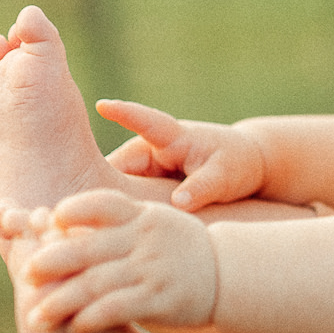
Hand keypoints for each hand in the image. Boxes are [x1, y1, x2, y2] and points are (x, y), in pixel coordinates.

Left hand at [14, 189, 218, 330]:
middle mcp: (145, 238)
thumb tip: (53, 223)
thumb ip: (112, 223)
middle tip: (26, 275)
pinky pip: (119, 308)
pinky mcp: (160, 298)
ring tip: (36, 316)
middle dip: (51, 261)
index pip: (101, 204)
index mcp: (141, 215)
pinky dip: (92, 318)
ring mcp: (153, 268)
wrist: (230, 273)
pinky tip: (74, 327)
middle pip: (88, 247)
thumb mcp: (152, 223)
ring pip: (96, 283)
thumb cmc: (178, 248)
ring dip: (61, 301)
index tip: (46, 221)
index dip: (71, 210)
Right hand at [100, 101, 268, 211]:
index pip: (146, 122)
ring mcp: (148, 168)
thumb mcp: (224, 175)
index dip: (124, 114)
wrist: (244, 167)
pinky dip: (123, 207)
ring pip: (119, 184)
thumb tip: (178, 204)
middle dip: (102, 182)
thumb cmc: (236, 164)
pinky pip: (128, 195)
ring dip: (112, 199)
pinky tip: (116, 226)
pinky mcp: (147, 185)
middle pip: (118, 165)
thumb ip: (202, 188)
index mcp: (174, 137)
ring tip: (104, 220)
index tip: (103, 105)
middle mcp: (154, 149)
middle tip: (89, 207)